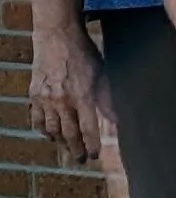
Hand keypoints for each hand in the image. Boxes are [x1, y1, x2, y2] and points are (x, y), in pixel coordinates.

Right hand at [29, 20, 107, 163]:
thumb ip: (108, 100)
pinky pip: (36, 118)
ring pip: (51, 128)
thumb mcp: (103, 75)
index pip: (88, 129)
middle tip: (82, 159)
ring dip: (60, 141)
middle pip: (69, 133)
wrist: (57, 37)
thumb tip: (118, 120)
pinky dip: (42, 128)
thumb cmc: (84, 55)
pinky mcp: (34, 94)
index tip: (95, 156)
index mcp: (83, 96)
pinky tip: (49, 133)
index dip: (92, 145)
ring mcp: (46, 98)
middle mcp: (63, 100)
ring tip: (68, 147)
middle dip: (76, 149)